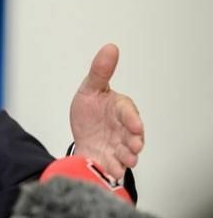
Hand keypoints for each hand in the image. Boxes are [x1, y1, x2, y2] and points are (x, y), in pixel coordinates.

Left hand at [70, 44, 144, 179]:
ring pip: (127, 153)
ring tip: (126, 160)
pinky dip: (114, 169)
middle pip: (133, 136)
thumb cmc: (90, 110)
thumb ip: (100, 71)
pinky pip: (115, 166)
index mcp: (119, 109)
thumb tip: (110, 48)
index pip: (129, 113)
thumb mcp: (90, 88)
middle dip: (134, 142)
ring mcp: (118, 146)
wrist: (81, 134)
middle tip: (133, 146)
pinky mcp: (111, 160)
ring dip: (128, 157)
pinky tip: (112, 169)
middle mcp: (123, 129)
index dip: (132, 119)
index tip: (135, 126)